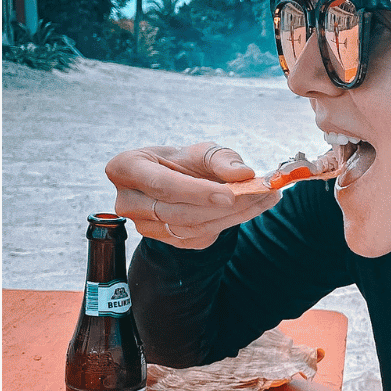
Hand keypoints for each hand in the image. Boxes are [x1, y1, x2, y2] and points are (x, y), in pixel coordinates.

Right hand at [104, 142, 281, 248]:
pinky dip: (227, 225)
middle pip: (176, 211)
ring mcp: (142, 225)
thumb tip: (244, 174)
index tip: (229, 194)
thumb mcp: (201, 151)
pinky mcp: (161, 240)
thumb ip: (222, 159)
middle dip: (221, 207)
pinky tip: (250, 210)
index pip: (163, 186)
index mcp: (126, 168)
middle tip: (259, 194)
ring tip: (264, 199)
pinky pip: (196, 239)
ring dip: (231, 217)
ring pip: (189, 228)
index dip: (196, 192)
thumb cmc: (183, 162)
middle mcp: (127, 201)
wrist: (175, 180)